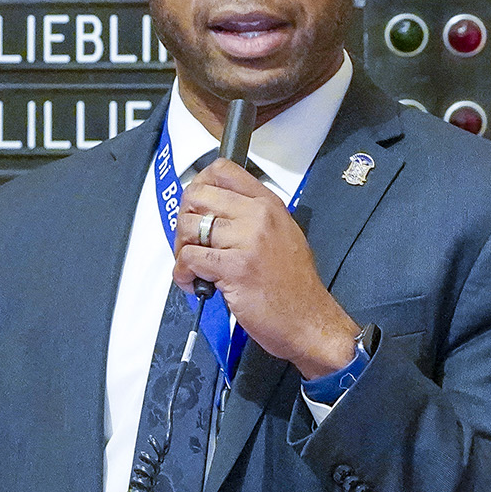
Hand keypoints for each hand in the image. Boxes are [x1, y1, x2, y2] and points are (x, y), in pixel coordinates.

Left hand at [175, 159, 358, 378]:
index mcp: (268, 205)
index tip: (196, 206)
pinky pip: (190, 257)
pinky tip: (192, 282)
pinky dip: (182, 272)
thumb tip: (214, 214)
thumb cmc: (295, 287)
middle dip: (184, 219)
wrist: (309, 321)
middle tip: (188, 241)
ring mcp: (246, 241)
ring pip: (189, 226)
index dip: (199, 185)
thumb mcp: (283, 235)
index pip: (223, 171)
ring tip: (191, 266)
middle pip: (198, 195)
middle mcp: (258, 216)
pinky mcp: (234, 268)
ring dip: (180, 248)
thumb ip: (252, 218)